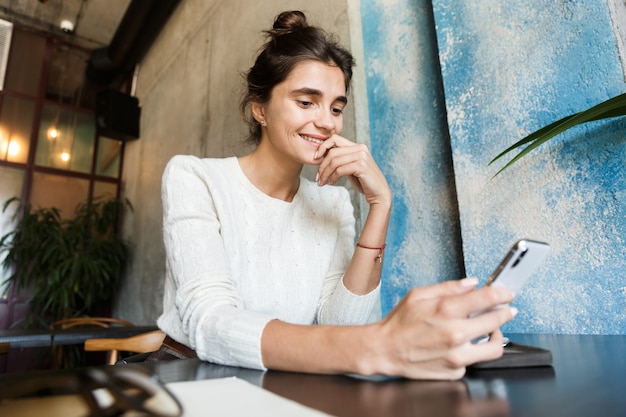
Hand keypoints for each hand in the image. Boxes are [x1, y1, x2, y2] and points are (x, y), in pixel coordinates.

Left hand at [314, 134, 391, 206]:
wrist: (379, 193)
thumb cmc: (363, 181)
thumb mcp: (350, 167)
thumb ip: (341, 160)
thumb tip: (321, 156)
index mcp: (357, 146)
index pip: (335, 139)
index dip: (322, 146)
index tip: (315, 158)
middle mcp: (360, 148)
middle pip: (332, 152)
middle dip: (321, 165)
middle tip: (317, 177)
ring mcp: (362, 156)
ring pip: (334, 161)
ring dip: (325, 173)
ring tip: (322, 182)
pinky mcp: (361, 166)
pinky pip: (340, 170)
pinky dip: (332, 177)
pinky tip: (331, 183)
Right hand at [368, 278, 516, 379]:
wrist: (385, 350)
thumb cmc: (399, 323)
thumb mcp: (418, 295)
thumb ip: (448, 288)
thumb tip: (471, 284)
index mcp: (446, 310)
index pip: (488, 298)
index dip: (503, 294)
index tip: (506, 293)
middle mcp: (455, 333)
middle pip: (497, 321)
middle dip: (506, 312)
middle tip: (506, 310)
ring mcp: (457, 355)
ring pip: (495, 347)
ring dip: (497, 335)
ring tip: (492, 330)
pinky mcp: (455, 370)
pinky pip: (473, 360)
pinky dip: (472, 351)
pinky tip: (463, 345)